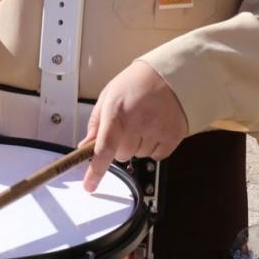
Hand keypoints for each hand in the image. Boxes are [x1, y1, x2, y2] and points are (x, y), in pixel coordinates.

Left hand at [80, 61, 187, 191]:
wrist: (170, 74)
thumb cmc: (137, 82)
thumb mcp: (109, 95)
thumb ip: (96, 123)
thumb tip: (85, 146)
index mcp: (118, 111)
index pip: (104, 148)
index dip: (96, 170)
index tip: (89, 185)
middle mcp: (138, 122)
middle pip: (122, 155)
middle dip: (120, 145)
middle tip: (127, 125)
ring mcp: (157, 130)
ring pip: (139, 156)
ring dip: (137, 145)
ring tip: (143, 121)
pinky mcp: (173, 136)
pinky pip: (156, 155)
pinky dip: (153, 146)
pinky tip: (154, 127)